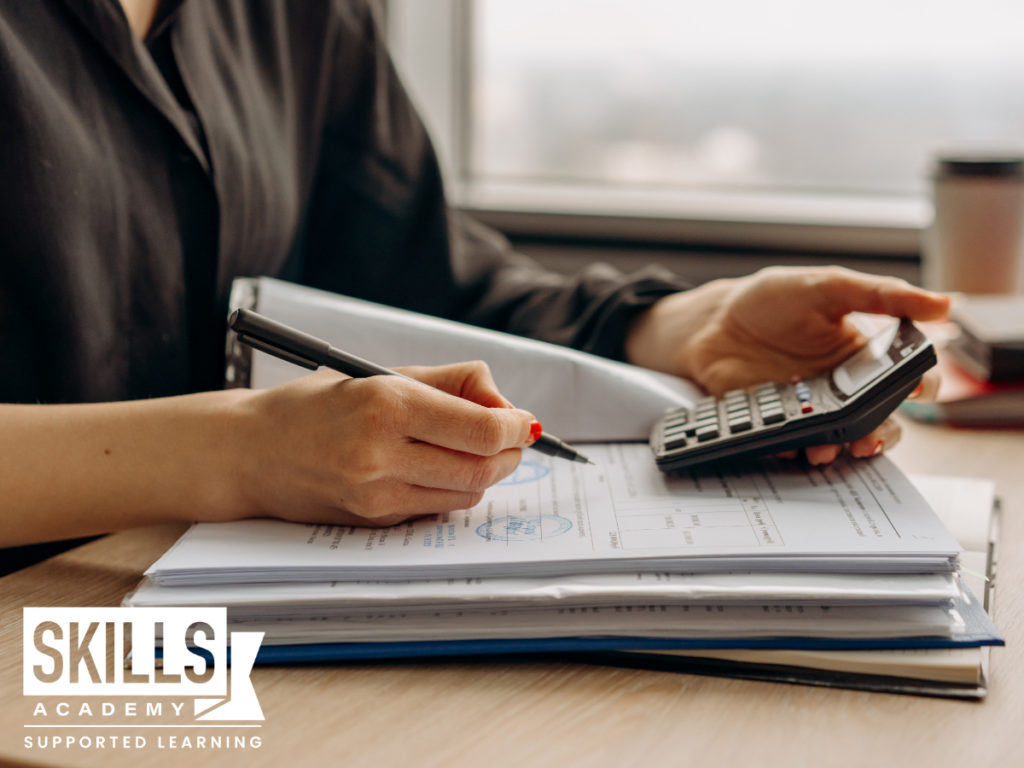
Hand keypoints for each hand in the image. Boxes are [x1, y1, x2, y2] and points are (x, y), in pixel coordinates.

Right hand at [227, 361, 536, 526]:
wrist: (251, 452)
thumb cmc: (318, 405)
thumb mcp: (383, 374)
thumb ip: (453, 382)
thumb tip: (507, 407)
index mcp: (388, 405)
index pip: (483, 430)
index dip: (515, 428)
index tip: (523, 422)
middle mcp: (382, 454)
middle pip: (483, 469)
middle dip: (509, 454)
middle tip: (510, 438)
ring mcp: (376, 495)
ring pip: (465, 494)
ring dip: (485, 474)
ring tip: (473, 451)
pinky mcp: (372, 521)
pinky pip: (435, 509)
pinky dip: (452, 490)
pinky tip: (435, 469)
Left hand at [625, 266, 949, 462]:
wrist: (712, 322)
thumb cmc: (772, 300)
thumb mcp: (827, 286)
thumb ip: (880, 295)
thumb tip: (942, 303)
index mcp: (864, 354)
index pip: (909, 377)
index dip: (920, 387)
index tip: (915, 390)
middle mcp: (843, 387)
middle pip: (880, 420)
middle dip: (882, 432)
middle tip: (871, 436)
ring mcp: (810, 408)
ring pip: (841, 439)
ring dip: (840, 448)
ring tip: (829, 448)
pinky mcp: (777, 422)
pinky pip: (793, 443)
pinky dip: (794, 447)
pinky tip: (790, 443)